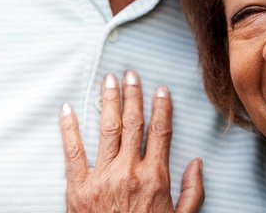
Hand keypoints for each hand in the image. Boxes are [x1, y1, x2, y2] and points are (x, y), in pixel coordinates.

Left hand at [59, 71, 203, 211]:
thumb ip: (193, 192)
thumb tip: (197, 163)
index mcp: (154, 177)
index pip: (160, 130)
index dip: (161, 106)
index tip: (161, 88)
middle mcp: (129, 171)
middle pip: (133, 122)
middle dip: (133, 94)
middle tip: (131, 73)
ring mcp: (101, 177)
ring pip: (107, 129)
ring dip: (109, 101)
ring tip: (109, 80)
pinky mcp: (77, 188)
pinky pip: (72, 152)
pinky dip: (69, 129)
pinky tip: (69, 109)